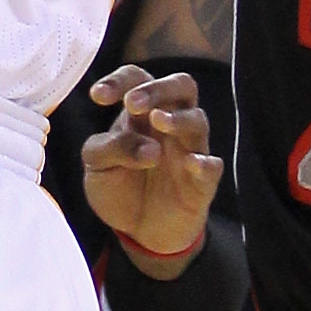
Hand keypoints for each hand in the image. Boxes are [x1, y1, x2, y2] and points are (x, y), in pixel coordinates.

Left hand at [83, 64, 223, 268]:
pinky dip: (204, 162)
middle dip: (158, 89)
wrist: (139, 232)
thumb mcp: (98, 165)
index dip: (120, 80)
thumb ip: (110, 146)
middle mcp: (169, 124)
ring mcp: (189, 150)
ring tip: (157, 122)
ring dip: (178, 119)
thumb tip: (146, 146)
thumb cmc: (120, 187)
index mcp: (140, 113)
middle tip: (132, 103)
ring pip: (198, 120)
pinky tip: (190, 163)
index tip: (98, 97)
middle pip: (180, 86)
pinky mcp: (202, 181)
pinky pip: (212, 165)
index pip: (137, 79)